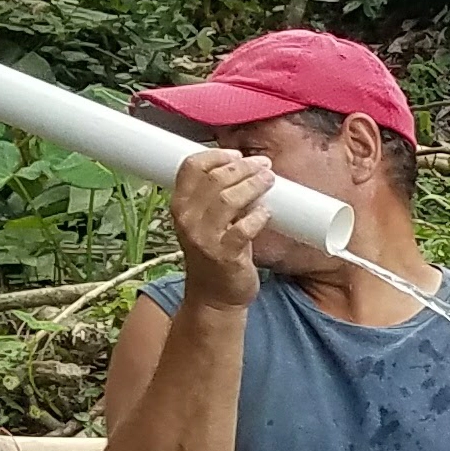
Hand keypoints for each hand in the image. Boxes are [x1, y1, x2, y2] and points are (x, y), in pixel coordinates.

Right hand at [167, 144, 274, 310]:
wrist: (214, 297)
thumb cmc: (214, 254)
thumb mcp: (207, 221)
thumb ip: (218, 197)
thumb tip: (246, 170)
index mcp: (180, 205)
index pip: (191, 167)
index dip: (216, 155)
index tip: (237, 153)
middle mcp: (187, 219)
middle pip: (214, 179)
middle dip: (242, 167)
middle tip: (263, 165)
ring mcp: (204, 237)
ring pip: (228, 199)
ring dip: (252, 185)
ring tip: (269, 179)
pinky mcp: (224, 255)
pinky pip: (243, 229)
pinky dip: (257, 216)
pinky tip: (266, 211)